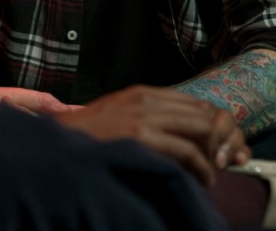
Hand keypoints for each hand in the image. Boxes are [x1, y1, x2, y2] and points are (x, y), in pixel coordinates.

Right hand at [53, 85, 245, 185]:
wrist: (57, 145)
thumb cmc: (86, 138)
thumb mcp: (118, 116)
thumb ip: (146, 117)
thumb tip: (176, 133)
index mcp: (141, 93)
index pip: (195, 103)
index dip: (213, 128)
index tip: (216, 150)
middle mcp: (146, 99)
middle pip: (204, 114)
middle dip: (217, 142)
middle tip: (215, 165)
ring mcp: (143, 116)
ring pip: (202, 129)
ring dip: (211, 156)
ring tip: (206, 175)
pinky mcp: (141, 136)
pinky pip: (188, 150)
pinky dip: (201, 168)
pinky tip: (199, 181)